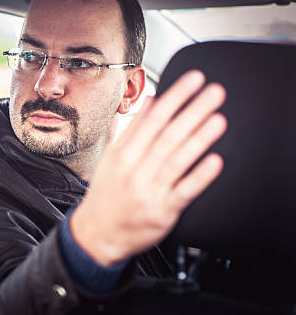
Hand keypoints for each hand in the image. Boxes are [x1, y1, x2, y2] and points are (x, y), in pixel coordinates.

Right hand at [71, 70, 226, 265]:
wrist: (97, 234)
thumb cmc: (106, 193)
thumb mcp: (112, 157)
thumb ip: (134, 128)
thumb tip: (151, 101)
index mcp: (122, 154)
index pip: (152, 120)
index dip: (174, 98)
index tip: (193, 80)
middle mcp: (135, 170)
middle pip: (167, 136)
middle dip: (192, 111)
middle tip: (214, 92)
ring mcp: (150, 191)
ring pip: (177, 160)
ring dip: (199, 139)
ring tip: (218, 119)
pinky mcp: (163, 212)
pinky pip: (183, 191)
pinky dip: (199, 176)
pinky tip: (214, 161)